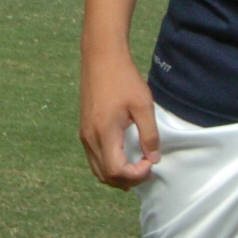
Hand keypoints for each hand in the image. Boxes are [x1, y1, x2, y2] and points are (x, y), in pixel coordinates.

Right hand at [79, 49, 159, 188]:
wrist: (101, 57)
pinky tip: (124, 156)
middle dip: (127, 180)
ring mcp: (84, 134)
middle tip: (147, 169)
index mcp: (104, 132)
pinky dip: (108, 165)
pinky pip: (94, 158)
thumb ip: (149, 135)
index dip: (135, 175)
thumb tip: (153, 159)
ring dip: (117, 175)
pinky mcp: (84, 129)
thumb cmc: (123, 78)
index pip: (116, 171)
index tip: (150, 162)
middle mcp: (89, 137)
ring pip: (97, 170)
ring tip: (137, 167)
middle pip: (105, 176)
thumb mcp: (143, 105)